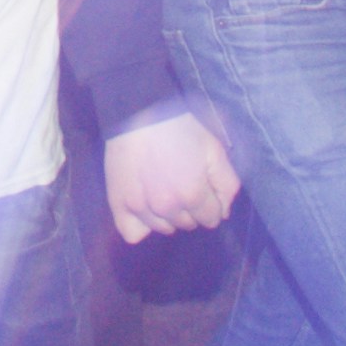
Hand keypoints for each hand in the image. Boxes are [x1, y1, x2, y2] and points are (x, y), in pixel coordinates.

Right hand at [102, 110, 241, 242]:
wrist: (137, 111)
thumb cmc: (179, 127)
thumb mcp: (214, 149)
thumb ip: (226, 184)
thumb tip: (223, 212)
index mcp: (192, 194)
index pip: (211, 218)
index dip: (211, 204)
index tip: (203, 188)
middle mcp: (167, 207)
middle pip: (188, 224)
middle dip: (191, 208)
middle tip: (182, 183)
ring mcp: (140, 208)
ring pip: (163, 228)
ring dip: (168, 215)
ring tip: (162, 189)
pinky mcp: (119, 205)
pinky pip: (133, 234)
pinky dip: (141, 225)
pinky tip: (144, 207)